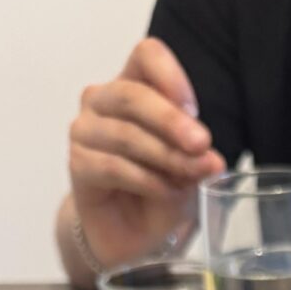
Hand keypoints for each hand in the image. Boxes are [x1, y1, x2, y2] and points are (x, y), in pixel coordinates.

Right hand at [68, 38, 226, 269]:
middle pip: (132, 94)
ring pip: (126, 134)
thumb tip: (212, 159)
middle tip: (202, 145)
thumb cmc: (159, 190)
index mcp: (133, 85)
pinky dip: (147, 181)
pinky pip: (113, 166)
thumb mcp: (189, 169)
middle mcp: (102, 100)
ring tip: (190, 178)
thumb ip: (197, 157)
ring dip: (165, 157)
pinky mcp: (78, 164)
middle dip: (172, 121)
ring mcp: (85, 131)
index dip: (170, 76)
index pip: (146, 55)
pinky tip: (166, 192)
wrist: (131, 234)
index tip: (195, 109)